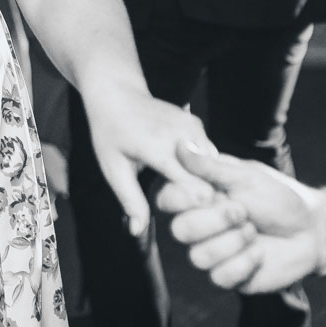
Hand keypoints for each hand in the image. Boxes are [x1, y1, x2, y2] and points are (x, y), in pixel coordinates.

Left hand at [78, 86, 211, 235]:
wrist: (118, 94)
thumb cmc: (111, 133)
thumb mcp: (113, 169)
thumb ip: (130, 200)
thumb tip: (137, 232)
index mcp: (158, 148)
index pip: (193, 186)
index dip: (198, 208)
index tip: (198, 224)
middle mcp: (181, 135)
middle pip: (210, 178)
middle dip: (208, 198)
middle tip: (203, 219)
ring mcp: (193, 126)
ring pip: (214, 167)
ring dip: (209, 183)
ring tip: (199, 201)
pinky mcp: (198, 123)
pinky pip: (211, 154)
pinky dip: (207, 169)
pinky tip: (195, 179)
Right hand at [157, 144, 325, 294]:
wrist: (312, 230)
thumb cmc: (280, 198)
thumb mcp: (247, 176)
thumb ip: (211, 167)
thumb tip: (180, 146)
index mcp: (200, 197)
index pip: (167, 199)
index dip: (182, 198)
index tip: (209, 193)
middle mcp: (201, 225)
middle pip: (180, 231)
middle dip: (215, 221)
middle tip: (243, 211)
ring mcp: (212, 252)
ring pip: (198, 256)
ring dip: (233, 242)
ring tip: (254, 231)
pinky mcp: (228, 276)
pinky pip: (220, 276)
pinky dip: (244, 263)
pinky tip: (259, 252)